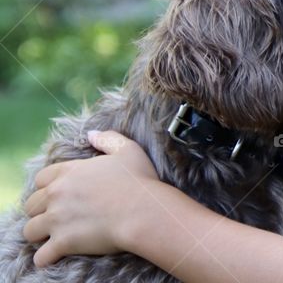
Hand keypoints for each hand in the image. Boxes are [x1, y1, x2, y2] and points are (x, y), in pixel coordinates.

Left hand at [22, 130, 160, 267]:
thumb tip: (91, 133)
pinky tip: (55, 255)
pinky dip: (46, 257)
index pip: (41, 179)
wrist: (144, 211)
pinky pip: (41, 256)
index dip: (48, 187)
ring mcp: (57, 220)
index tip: (59, 194)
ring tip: (52, 237)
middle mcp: (57, 195)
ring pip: (30, 230)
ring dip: (39, 234)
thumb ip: (107, 138)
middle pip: (31, 205)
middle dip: (40, 211)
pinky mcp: (63, 242)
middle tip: (56, 216)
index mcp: (70, 172)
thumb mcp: (128, 150)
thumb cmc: (139, 180)